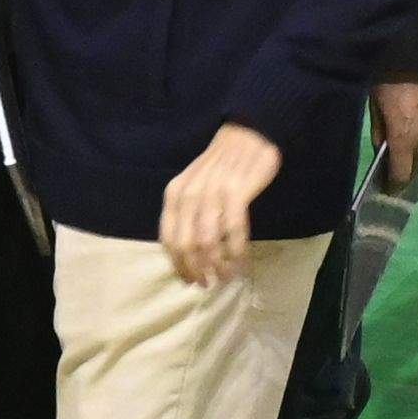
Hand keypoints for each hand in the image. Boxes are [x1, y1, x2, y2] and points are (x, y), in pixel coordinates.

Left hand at [161, 121, 282, 285]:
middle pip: (186, 246)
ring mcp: (211, 193)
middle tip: (209, 284)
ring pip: (208, 242)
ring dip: (218, 266)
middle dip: (196, 271)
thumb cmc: (221, 165)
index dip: (178, 266)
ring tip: (227, 278)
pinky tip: (241, 262)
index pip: (169, 240)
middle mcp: (189, 195)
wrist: (248, 135)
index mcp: (174, 195)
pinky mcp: (236, 192)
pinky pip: (233, 230)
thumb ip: (187, 214)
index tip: (189, 281)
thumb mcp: (193, 186)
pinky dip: (236, 252)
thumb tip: (188, 255)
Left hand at [371, 78, 417, 192]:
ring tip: (409, 135)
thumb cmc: (390, 76)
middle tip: (396, 165)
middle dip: (406, 165)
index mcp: (405, 136)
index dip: (394, 183)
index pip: (402, 173)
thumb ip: (380, 130)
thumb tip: (384, 148)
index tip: (388, 187)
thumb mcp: (375, 102)